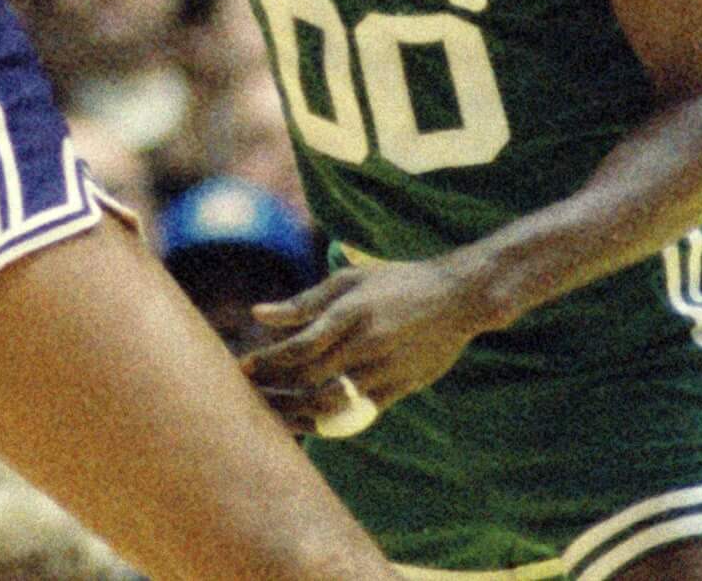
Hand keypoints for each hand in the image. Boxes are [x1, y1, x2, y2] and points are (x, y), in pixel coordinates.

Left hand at [239, 258, 492, 432]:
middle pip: (309, 376)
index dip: (269, 360)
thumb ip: (304, 302)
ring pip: (331, 401)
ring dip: (296, 410)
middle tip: (249, 391)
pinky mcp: (401, 388)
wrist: (457, 299)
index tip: (244, 367)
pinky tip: (307, 418)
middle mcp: (366, 344)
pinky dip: (330, 420)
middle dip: (274, 387)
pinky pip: (358, 413)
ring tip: (272, 410)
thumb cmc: (396, 283)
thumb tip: (257, 314)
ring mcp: (385, 369)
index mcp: (350, 313)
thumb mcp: (350, 280)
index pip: (299, 346)